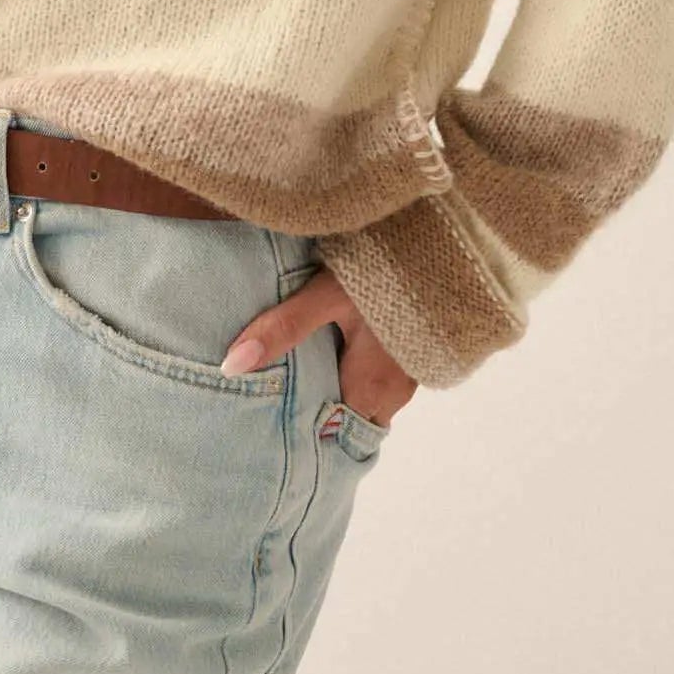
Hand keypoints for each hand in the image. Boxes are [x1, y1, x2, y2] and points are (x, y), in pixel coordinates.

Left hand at [220, 265, 418, 426]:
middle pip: (346, 415)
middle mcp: (394, 392)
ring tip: (296, 370)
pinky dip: (354, 369)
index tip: (270, 420)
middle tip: (273, 394)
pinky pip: (379, 377)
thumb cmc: (387, 273)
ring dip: (334, 386)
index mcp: (370, 388)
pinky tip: (332, 346)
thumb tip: (232, 365)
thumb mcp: (327, 295)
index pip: (330, 431)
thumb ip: (284, 328)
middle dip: (315, 408)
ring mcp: (408, 374)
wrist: (442, 243)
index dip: (301, 427)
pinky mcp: (414, 352)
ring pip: (363, 396)